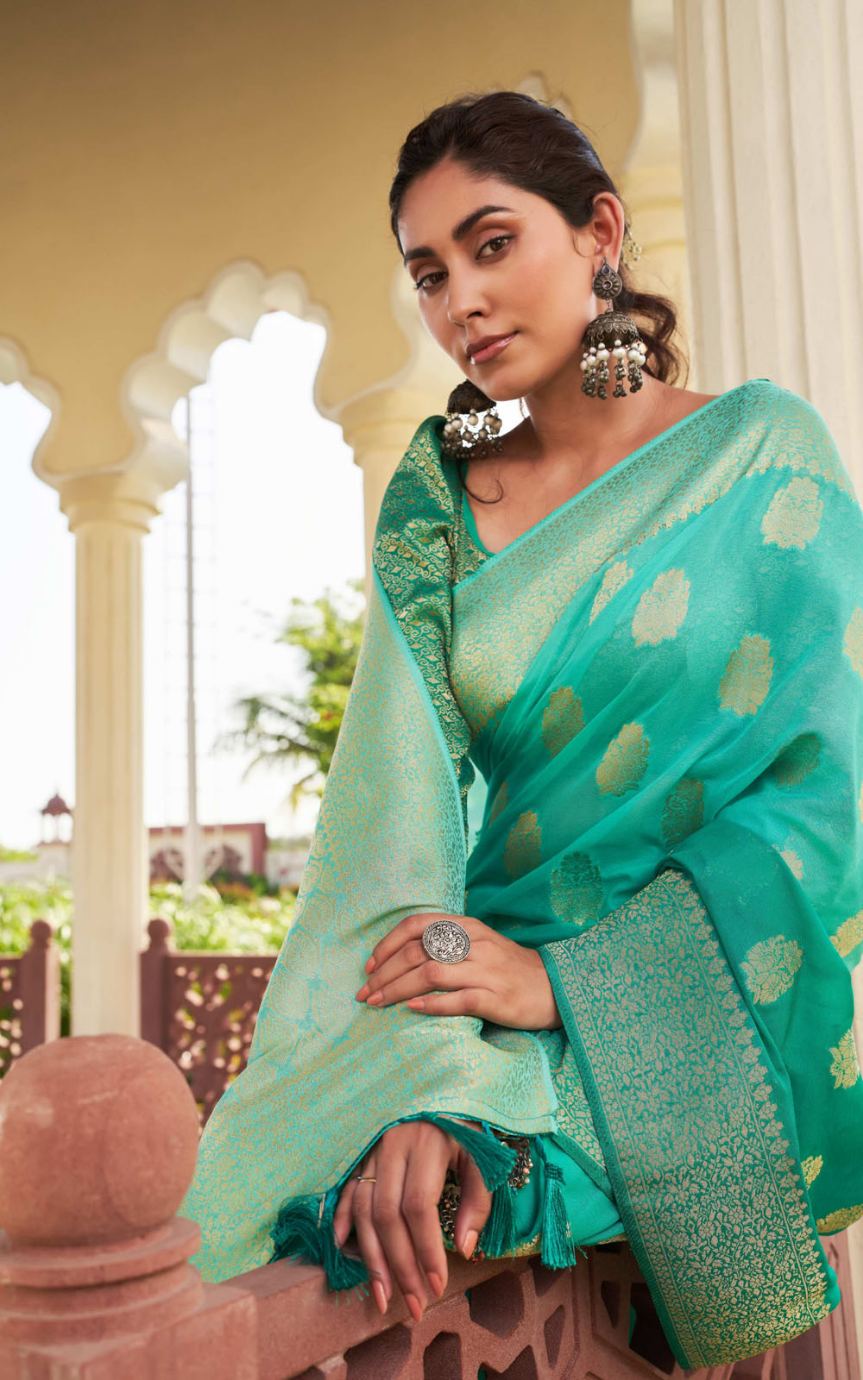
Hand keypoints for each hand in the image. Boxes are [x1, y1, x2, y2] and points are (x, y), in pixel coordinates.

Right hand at [332, 1117, 490, 1318]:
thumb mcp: (482, 1156)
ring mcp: (372, 1149)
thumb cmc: (465, 1126)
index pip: (419, 1205)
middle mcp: (393, 1146)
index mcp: (427, 1144)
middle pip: (387, 1215)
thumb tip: (465, 1250)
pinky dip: (344, 1219)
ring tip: (383, 1296)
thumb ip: (478, 1201)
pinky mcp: (361, 1152)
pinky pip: (347, 1189)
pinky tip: (344, 1248)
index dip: (426, 1249)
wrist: (441, 1086)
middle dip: (400, 1266)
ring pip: (364, 1208)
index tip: (437, 1285)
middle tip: (414, 1304)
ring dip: (371, 1257)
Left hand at [355, 912, 562, 1030]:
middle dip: (384, 973)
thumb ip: (444, 944)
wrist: (554, 987)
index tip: (369, 966)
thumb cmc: (507, 967)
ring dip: (398, 989)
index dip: (387, 944)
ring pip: (431, 974)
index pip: (416, 925)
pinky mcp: (497, 998)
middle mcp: (474, 943)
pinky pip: (458, 999)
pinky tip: (413, 1009)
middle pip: (417, 952)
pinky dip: (431, 1004)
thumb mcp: (477, 943)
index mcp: (466, 926)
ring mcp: (486, 970)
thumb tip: (399, 957)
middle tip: (365, 993)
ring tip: (379, 1003)